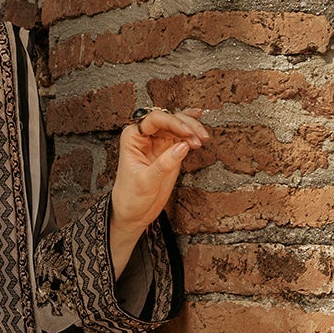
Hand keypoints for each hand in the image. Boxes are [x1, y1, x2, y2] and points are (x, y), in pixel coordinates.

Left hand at [109, 107, 209, 274]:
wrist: (133, 213)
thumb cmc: (131, 198)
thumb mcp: (146, 182)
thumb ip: (164, 164)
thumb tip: (183, 146)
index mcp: (132, 138)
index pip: (154, 119)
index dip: (173, 122)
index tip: (187, 132)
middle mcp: (144, 136)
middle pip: (169, 119)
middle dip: (187, 125)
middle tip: (199, 138)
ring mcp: (158, 142)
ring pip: (178, 125)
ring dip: (193, 129)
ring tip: (203, 140)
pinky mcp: (169, 150)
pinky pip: (182, 135)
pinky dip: (192, 131)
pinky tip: (200, 126)